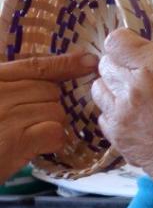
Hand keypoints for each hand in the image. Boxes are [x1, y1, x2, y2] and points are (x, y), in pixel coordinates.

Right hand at [0, 53, 97, 183]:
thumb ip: (15, 87)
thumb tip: (53, 83)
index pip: (35, 65)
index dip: (65, 63)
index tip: (90, 60)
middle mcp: (0, 92)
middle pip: (50, 90)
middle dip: (50, 106)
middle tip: (31, 122)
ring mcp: (7, 115)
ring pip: (56, 111)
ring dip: (51, 125)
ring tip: (28, 136)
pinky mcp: (16, 140)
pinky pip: (55, 132)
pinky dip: (52, 141)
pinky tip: (36, 147)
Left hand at [92, 28, 152, 174]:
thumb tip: (148, 65)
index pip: (117, 41)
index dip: (124, 46)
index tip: (132, 52)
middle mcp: (135, 85)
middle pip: (105, 64)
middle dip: (118, 68)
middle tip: (137, 79)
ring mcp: (122, 112)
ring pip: (98, 88)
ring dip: (112, 90)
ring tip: (133, 100)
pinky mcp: (117, 136)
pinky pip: (102, 115)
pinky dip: (113, 114)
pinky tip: (133, 122)